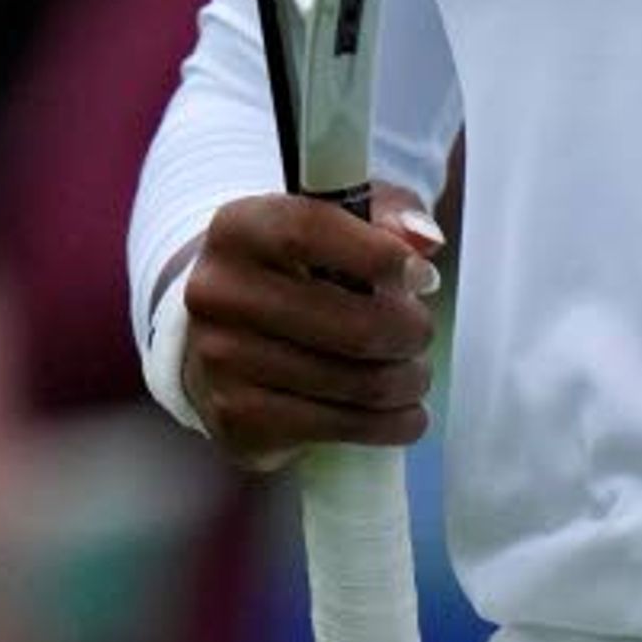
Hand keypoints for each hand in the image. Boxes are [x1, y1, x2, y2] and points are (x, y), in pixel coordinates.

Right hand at [176, 182, 441, 469]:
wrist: (221, 337)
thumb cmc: (294, 272)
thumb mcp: (338, 222)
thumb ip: (387, 215)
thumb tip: (425, 240)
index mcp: (238, 228)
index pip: (312, 233)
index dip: (381, 257)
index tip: (421, 276)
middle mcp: (217, 292)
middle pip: (353, 325)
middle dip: (411, 332)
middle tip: (420, 332)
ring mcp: (220, 360)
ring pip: (356, 383)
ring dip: (407, 381)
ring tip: (414, 372)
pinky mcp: (235, 417)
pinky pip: (339, 426)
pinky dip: (390, 424)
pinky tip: (402, 413)